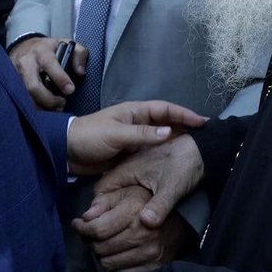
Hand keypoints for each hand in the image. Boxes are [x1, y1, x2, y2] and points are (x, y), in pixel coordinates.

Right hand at [9, 36, 86, 109]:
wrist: (23, 47)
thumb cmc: (49, 49)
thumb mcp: (67, 44)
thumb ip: (79, 54)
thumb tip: (80, 72)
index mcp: (41, 51)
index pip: (49, 64)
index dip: (60, 78)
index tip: (70, 90)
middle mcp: (26, 62)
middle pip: (33, 86)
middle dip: (49, 100)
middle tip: (62, 103)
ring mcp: (16, 74)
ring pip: (26, 96)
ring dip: (42, 106)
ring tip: (56, 108)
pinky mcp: (12, 83)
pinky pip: (22, 99)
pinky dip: (35, 106)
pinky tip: (45, 108)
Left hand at [67, 101, 206, 175]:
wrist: (66, 152)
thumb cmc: (90, 137)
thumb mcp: (116, 134)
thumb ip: (141, 134)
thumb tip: (169, 132)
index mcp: (134, 112)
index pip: (164, 109)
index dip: (183, 114)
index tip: (202, 122)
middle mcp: (137, 122)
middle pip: (166, 122)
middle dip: (184, 127)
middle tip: (205, 136)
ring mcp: (133, 138)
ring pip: (160, 138)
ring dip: (176, 141)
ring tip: (194, 149)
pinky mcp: (128, 153)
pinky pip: (150, 151)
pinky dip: (163, 154)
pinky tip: (173, 162)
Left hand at [72, 184, 194, 271]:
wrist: (181, 213)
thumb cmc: (149, 198)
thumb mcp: (127, 189)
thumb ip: (105, 201)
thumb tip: (85, 217)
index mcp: (135, 211)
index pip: (97, 229)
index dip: (82, 227)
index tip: (78, 223)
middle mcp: (143, 234)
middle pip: (100, 248)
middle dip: (89, 240)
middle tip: (89, 232)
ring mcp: (151, 252)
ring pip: (109, 263)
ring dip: (101, 253)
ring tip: (103, 241)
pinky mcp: (156, 265)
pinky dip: (116, 263)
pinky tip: (117, 251)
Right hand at [83, 134, 204, 228]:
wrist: (201, 151)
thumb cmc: (183, 163)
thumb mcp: (172, 186)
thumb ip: (159, 205)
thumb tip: (146, 224)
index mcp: (125, 169)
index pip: (100, 191)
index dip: (96, 209)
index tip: (97, 226)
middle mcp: (125, 171)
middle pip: (106, 195)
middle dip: (105, 214)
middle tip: (107, 234)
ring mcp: (134, 174)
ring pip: (117, 195)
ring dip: (116, 211)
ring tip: (118, 232)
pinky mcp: (144, 179)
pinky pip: (128, 194)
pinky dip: (128, 207)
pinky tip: (135, 221)